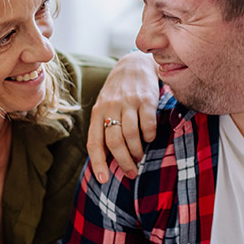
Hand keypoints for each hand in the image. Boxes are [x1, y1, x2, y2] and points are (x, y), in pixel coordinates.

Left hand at [88, 51, 158, 181]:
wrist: (134, 64)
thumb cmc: (119, 92)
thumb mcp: (105, 106)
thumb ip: (104, 128)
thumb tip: (107, 159)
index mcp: (97, 112)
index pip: (94, 142)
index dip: (98, 163)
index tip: (104, 180)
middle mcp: (111, 107)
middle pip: (114, 142)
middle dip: (123, 162)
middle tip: (131, 172)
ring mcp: (129, 102)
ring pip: (131, 135)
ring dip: (137, 151)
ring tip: (140, 155)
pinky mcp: (146, 99)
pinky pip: (148, 124)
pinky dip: (149, 136)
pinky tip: (149, 137)